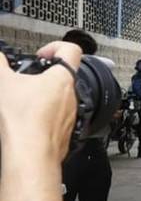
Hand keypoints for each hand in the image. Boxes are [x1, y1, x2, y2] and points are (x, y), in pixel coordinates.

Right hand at [0, 41, 81, 161]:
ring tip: (23, 101)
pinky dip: (44, 116)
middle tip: (26, 80)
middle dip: (44, 76)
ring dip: (44, 97)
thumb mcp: (2, 82)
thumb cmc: (22, 119)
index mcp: (63, 79)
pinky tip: (27, 121)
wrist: (31, 154)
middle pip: (64, 77)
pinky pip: (57, 119)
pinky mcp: (66, 133)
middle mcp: (73, 96)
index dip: (56, 46)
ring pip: (61, 99)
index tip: (41, 53)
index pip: (72, 50)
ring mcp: (71, 116)